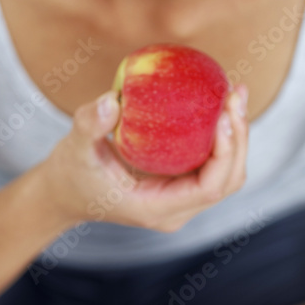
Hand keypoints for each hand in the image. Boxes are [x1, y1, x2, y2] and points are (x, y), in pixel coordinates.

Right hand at [44, 82, 248, 232]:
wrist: (64, 194)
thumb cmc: (69, 173)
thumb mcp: (74, 148)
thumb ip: (90, 125)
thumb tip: (112, 99)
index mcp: (156, 208)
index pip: (209, 187)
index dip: (225, 152)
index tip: (223, 114)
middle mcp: (176, 210)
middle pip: (228, 180)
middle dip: (239, 137)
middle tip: (235, 93)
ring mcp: (181, 201)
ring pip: (226, 174)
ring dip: (237, 136)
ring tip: (234, 94)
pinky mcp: (180, 187)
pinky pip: (212, 165)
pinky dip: (222, 137)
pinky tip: (218, 104)